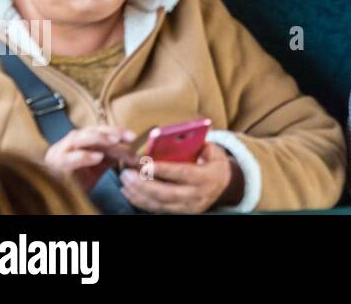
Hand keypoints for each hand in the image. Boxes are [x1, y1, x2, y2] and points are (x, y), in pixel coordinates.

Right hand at [44, 125, 135, 191]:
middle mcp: (68, 143)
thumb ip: (111, 154)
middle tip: (126, 138)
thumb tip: (132, 150)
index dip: (116, 130)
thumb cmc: (79, 179)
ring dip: (98, 138)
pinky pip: (68, 158)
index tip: (133, 136)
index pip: (99, 130)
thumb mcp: (98, 165)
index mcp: (79, 140)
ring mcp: (59, 153)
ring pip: (79, 139)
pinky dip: (84, 156)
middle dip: (110, 132)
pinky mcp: (54, 166)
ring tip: (114, 142)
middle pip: (90, 131)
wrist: (60, 197)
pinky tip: (98, 157)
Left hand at [120, 142, 236, 213]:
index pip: (183, 173)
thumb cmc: (214, 164)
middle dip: (144, 185)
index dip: (164, 170)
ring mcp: (188, 206)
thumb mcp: (214, 151)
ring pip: (159, 204)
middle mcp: (197, 194)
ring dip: (138, 195)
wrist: (225, 186)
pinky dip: (142, 202)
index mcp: (206, 176)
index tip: (145, 164)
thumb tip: (178, 138)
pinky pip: (158, 209)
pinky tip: (130, 193)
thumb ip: (199, 144)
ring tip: (124, 183)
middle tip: (127, 174)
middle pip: (167, 193)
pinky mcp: (180, 212)